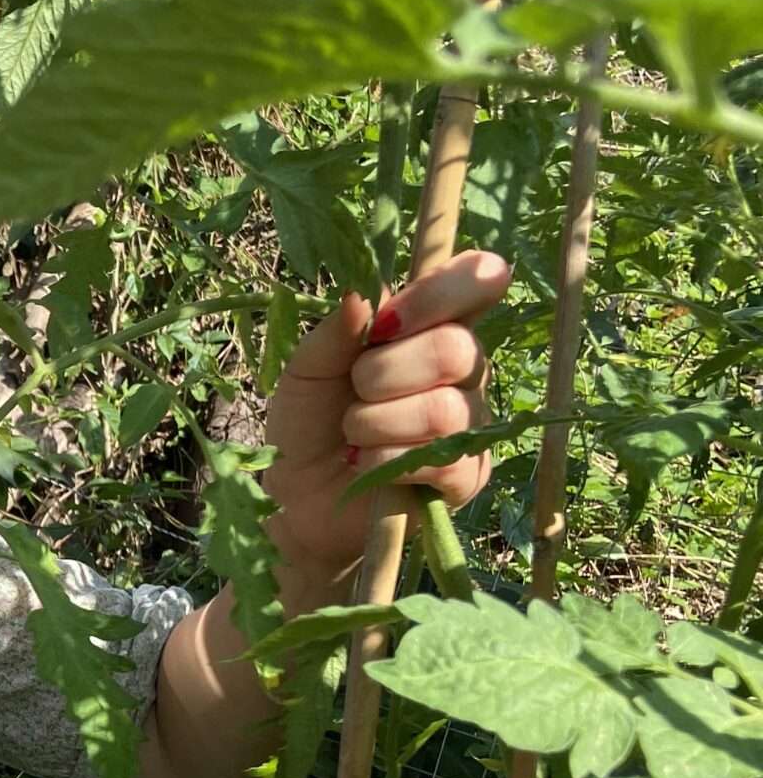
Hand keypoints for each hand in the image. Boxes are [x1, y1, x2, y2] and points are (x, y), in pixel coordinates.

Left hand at [263, 251, 511, 592]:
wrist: (298, 498)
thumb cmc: (309, 422)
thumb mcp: (307, 368)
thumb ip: (337, 329)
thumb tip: (363, 294)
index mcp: (433, 325)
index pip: (479, 280)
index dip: (443, 290)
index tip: (386, 321)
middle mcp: (465, 369)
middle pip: (457, 349)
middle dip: (385, 372)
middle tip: (355, 390)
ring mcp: (472, 423)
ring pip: (444, 409)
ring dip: (377, 422)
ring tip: (353, 434)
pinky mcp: (467, 476)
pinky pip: (441, 460)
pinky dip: (387, 460)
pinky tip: (365, 463)